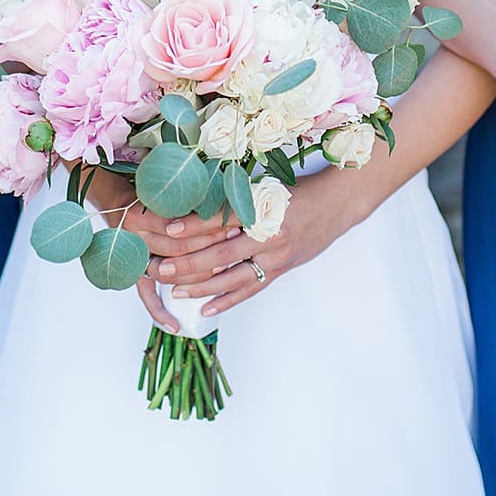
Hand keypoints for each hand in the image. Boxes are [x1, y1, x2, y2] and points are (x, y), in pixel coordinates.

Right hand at [80, 171, 243, 330]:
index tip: (232, 225)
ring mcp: (134, 257)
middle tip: (233, 246)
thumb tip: (223, 199)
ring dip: (197, 276)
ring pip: (169, 274)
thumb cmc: (146, 192)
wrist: (113, 200)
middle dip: (209, 248)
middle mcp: (134, 238)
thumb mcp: (163, 187)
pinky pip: (146, 296)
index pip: (181, 227)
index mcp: (140, 215)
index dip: (207, 228)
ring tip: (222, 271)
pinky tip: (176, 326)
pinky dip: (160, 312)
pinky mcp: (134, 272)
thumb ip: (185, 195)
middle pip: (178, 250)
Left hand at [135, 172, 353, 324]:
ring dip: (201, 286)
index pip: (220, 220)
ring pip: (232, 277)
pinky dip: (227, 300)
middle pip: (220, 254)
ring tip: (175, 291)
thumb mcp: (266, 188)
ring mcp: (275, 257)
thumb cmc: (297, 192)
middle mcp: (268, 235)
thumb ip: (236, 199)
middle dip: (187, 263)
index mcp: (261, 209)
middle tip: (160, 269)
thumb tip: (195, 205)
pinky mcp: (280, 270)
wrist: (336, 205)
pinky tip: (206, 307)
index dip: (192, 226)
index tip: (167, 231)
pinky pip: (250, 289)